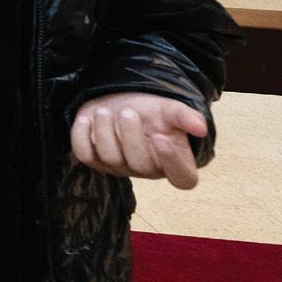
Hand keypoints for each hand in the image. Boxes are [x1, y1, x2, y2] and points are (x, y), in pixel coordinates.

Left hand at [69, 93, 207, 188]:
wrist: (122, 102)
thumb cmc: (152, 111)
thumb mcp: (171, 110)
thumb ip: (186, 117)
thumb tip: (200, 128)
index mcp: (175, 163)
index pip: (181, 178)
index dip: (172, 163)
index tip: (161, 137)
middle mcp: (148, 171)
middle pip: (139, 166)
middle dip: (130, 136)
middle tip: (127, 112)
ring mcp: (120, 168)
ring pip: (109, 158)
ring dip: (105, 131)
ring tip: (105, 111)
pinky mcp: (95, 160)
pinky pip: (84, 155)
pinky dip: (81, 136)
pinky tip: (86, 119)